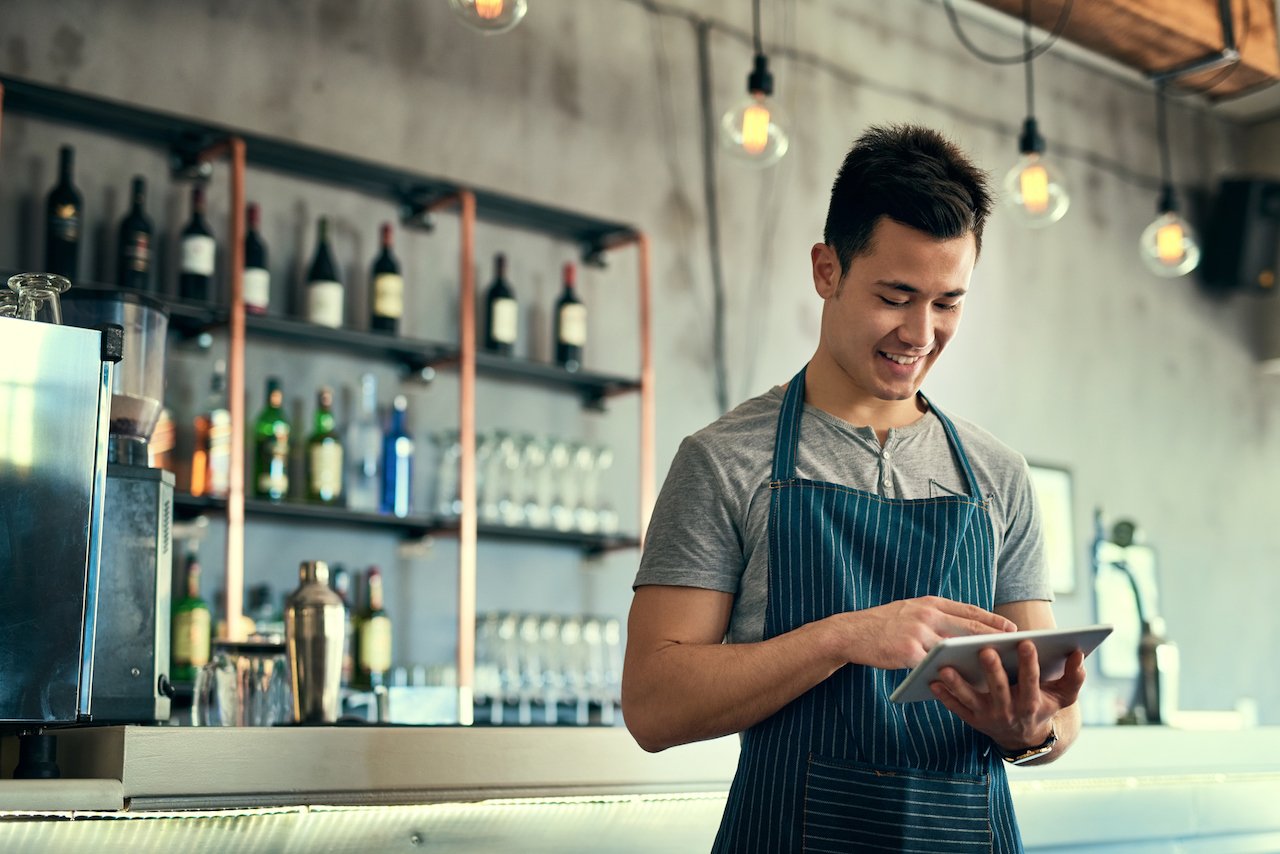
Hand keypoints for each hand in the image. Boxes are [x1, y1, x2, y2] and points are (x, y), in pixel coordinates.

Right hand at [837, 596, 1016, 670]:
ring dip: (975, 658)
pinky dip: (950, 673)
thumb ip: (933, 618)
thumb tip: (961, 632)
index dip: (991, 619)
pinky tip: (962, 681)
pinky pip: (935, 665)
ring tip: (994, 668)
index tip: (1010, 628)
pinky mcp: (908, 652)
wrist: (851, 633)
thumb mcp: (909, 610)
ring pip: (955, 648)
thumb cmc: (882, 624)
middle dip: (993, 637)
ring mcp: (917, 633)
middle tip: (1014, 647)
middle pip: (968, 627)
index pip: (967, 610)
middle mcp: (926, 614)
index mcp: (928, 602)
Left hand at [930, 640, 1085, 750]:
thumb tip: (1079, 655)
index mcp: (1032, 703)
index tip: (1026, 642)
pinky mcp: (972, 720)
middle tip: (984, 650)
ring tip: (945, 667)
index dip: (1030, 664)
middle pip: (999, 690)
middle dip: (993, 671)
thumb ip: (1074, 677)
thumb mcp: (1063, 696)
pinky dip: (943, 696)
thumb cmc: (1044, 706)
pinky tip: (932, 681)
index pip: (1031, 681)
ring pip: (971, 700)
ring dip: (958, 685)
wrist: (1024, 738)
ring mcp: (989, 718)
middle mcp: (1009, 712)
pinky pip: (955, 709)